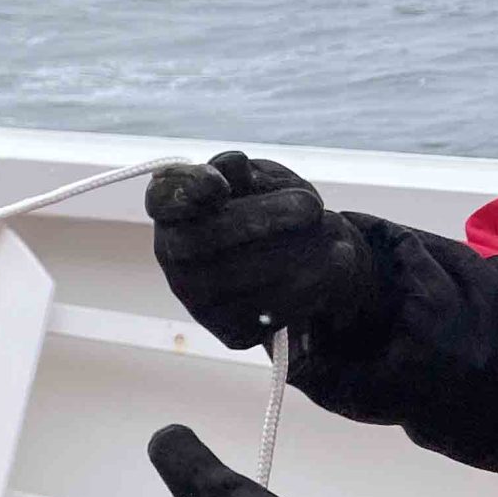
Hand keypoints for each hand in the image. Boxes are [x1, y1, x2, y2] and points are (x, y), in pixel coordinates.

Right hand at [147, 150, 374, 349]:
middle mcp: (175, 258)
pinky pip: (271, 312)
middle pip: (199, 242)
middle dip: (259, 221)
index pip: (162, 200)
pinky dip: (313, 285)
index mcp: (177, 213)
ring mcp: (199, 300)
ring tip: (332, 228)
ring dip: (296, 252)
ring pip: (239, 281)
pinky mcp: (231, 332)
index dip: (183, 192)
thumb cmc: (278, 210)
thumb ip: (247, 174)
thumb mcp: (266, 181)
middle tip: (311, 206)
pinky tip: (336, 261)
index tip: (218, 184)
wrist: (311, 261)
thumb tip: (230, 165)